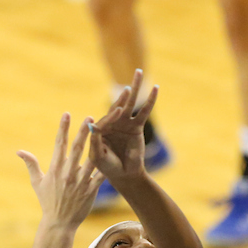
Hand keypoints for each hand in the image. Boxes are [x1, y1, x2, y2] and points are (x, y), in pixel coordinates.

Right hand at [17, 113, 101, 229]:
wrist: (59, 223)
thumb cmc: (48, 202)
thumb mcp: (37, 183)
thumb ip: (31, 164)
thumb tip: (19, 151)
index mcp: (55, 169)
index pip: (59, 144)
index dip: (63, 128)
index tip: (67, 114)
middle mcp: (68, 173)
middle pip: (76, 148)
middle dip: (83, 131)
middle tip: (90, 117)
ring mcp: (80, 182)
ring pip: (91, 159)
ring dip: (97, 144)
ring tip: (104, 131)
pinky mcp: (91, 190)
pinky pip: (100, 176)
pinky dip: (107, 165)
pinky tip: (115, 153)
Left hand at [88, 68, 158, 184]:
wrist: (124, 175)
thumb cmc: (108, 167)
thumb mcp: (97, 155)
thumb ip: (95, 139)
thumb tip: (93, 123)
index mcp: (100, 128)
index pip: (105, 118)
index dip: (112, 116)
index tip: (120, 113)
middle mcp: (112, 123)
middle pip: (117, 104)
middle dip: (122, 92)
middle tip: (129, 78)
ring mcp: (125, 123)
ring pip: (130, 103)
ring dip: (134, 88)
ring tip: (138, 72)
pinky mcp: (136, 127)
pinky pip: (143, 112)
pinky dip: (149, 100)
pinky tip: (155, 89)